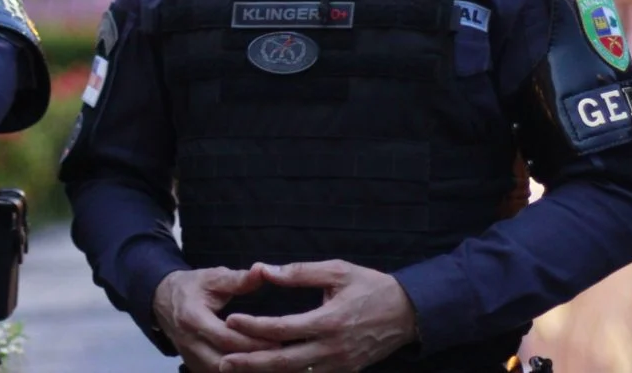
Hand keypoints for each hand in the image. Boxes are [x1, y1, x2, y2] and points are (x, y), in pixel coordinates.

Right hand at [153, 267, 273, 371]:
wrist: (163, 299)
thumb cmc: (193, 286)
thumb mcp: (213, 277)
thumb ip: (238, 279)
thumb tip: (262, 270)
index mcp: (193, 318)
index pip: (225, 337)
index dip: (252, 342)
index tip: (277, 341)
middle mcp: (189, 342)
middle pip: (223, 362)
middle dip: (251, 362)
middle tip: (279, 358)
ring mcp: (189, 357)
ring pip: (219, 372)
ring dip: (244, 370)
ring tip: (270, 364)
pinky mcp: (193, 366)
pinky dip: (235, 372)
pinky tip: (254, 367)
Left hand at [218, 261, 418, 372]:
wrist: (407, 313)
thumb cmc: (371, 286)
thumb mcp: (337, 271)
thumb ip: (298, 272)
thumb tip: (263, 269)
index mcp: (329, 320)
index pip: (283, 328)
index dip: (255, 326)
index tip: (231, 321)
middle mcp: (332, 348)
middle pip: (284, 362)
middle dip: (251, 363)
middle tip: (223, 361)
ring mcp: (339, 365)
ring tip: (238, 370)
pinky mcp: (343, 372)